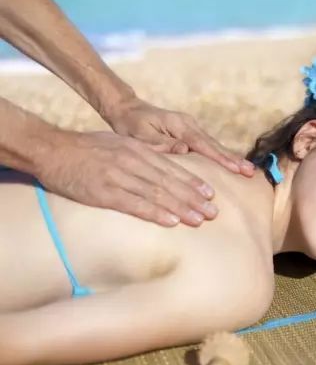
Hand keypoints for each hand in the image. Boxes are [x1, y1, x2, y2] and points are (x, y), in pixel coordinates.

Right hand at [35, 130, 220, 226]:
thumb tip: (167, 160)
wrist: (51, 149)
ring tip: (199, 219)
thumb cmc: (87, 148)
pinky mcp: (104, 193)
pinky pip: (134, 204)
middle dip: (194, 198)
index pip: (172, 168)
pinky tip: (171, 221)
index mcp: (138, 150)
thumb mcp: (120, 143)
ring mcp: (119, 177)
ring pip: (157, 194)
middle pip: (170, 182)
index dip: (192, 182)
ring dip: (181, 208)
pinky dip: (155, 213)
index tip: (210, 194)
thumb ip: (144, 153)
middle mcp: (133, 162)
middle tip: (213, 212)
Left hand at [104, 97, 254, 176]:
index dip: (220, 158)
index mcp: (179, 125)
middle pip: (214, 145)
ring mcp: (191, 128)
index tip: (236, 169)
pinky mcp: (190, 133)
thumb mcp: (140, 135)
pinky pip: (208, 146)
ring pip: (214, 145)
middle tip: (251, 172)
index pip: (203, 144)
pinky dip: (220, 156)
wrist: (127, 109)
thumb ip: (161, 143)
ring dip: (230, 158)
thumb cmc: (131, 124)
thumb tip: (185, 150)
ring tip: (247, 171)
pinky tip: (231, 165)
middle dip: (233, 159)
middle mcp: (189, 125)